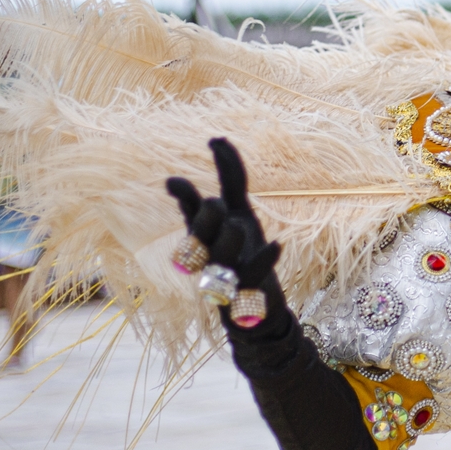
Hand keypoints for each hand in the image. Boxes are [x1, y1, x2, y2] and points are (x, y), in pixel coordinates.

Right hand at [166, 138, 280, 288]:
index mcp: (206, 233)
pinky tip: (277, 244)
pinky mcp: (245, 293)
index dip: (184, 196)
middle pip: (200, 233)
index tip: (173, 182)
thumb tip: (217, 140)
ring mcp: (226, 275)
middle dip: (206, 216)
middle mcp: (210, 253)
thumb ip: (231, 179)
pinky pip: (251, 274)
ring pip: (221, 254)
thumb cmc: (246, 253)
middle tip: (216, 204)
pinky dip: (264, 258)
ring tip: (239, 226)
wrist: (258, 309)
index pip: (190, 211)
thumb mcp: (240, 213)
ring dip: (230, 237)